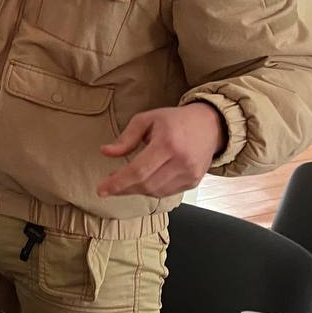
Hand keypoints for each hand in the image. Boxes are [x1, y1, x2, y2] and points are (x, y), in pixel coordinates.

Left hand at [96, 102, 227, 198]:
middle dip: (123, 188)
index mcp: (167, 144)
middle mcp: (181, 162)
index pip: (138, 171)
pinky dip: (150, 190)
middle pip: (146, 184)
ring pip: (156, 192)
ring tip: (123, 182)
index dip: (118, 183)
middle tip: (108, 186)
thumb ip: (126, 138)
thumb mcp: (146, 120)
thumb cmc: (174, 120)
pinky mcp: (194, 182)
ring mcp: (190, 174)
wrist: (210, 126)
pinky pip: (167, 192)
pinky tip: (141, 182)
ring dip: (135, 190)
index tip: (101, 190)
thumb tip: (105, 152)